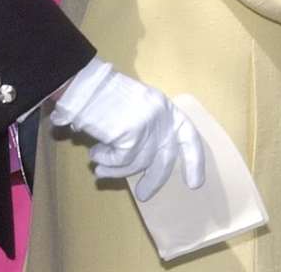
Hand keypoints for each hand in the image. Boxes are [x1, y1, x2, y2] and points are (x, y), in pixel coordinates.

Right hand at [50, 58, 206, 200]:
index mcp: (166, 108)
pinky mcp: (131, 136)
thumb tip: (146, 164)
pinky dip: (105, 160)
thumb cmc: (106, 96)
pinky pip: (120, 161)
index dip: (194, 160)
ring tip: (100, 165)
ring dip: (117, 169)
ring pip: (138, 162)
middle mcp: (162, 117)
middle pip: (165, 157)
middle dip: (155, 179)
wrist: (86, 85)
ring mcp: (148, 126)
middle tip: (143, 195)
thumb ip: (147, 131)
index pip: (188, 136)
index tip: (194, 184)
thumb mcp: (137, 107)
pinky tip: (95, 151)